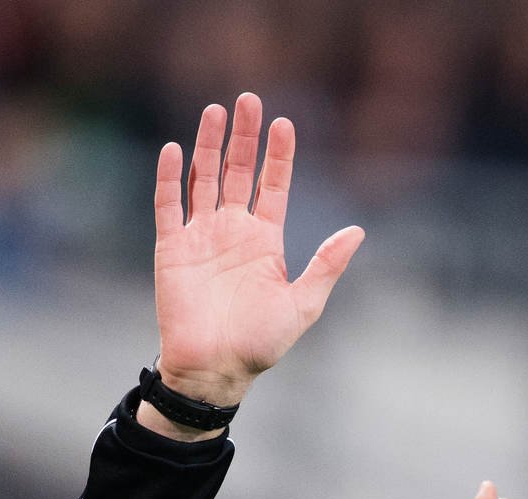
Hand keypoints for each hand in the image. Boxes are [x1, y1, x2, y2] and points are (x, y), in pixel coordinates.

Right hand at [147, 93, 363, 428]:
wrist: (215, 368)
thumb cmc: (261, 343)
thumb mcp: (303, 303)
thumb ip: (327, 264)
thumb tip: (358, 230)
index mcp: (265, 241)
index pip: (274, 186)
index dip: (279, 155)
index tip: (285, 123)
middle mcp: (233, 231)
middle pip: (239, 172)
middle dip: (244, 137)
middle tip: (248, 100)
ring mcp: (201, 236)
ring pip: (203, 178)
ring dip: (208, 145)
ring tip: (215, 111)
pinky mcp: (171, 248)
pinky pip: (168, 204)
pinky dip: (170, 177)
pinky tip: (174, 149)